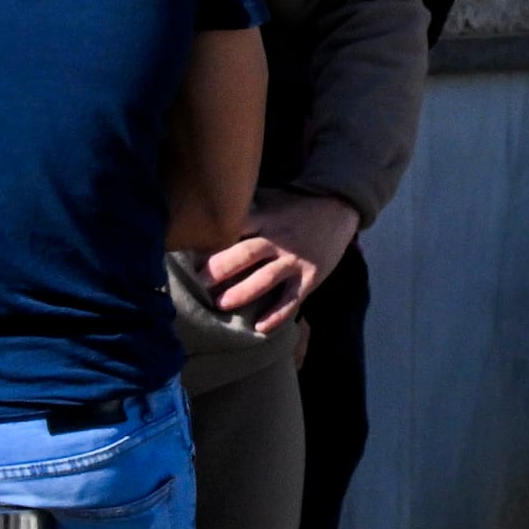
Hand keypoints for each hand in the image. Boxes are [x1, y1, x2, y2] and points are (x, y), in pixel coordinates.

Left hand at [206, 190, 364, 333]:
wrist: (339, 208)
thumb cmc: (296, 206)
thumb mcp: (270, 200)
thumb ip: (245, 212)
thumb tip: (207, 217)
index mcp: (266, 220)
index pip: (234, 229)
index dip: (212, 242)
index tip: (189, 254)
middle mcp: (279, 241)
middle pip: (246, 254)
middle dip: (220, 269)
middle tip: (199, 282)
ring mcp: (295, 261)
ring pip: (266, 279)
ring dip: (242, 292)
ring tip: (220, 304)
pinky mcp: (310, 278)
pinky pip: (292, 300)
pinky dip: (277, 315)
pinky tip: (260, 327)